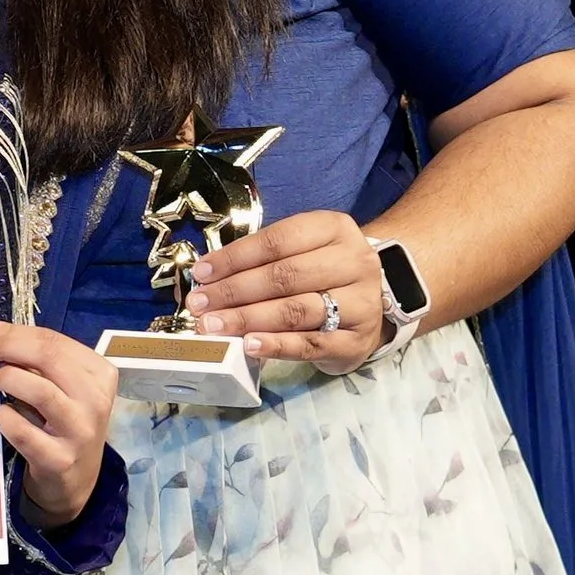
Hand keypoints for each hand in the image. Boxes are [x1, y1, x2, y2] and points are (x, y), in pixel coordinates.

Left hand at [0, 319, 116, 528]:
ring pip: (40, 390)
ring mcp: (80, 432)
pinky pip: (22, 430)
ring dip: (7, 379)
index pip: (54, 341)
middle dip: (6, 346)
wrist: (75, 480)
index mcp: (100, 374)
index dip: (12, 331)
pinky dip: (4, 418)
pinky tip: (2, 416)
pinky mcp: (59, 459)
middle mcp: (96, 400)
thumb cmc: (63, 424)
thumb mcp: (63, 388)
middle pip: (48, 357)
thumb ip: (37, 361)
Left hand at [186, 209, 389, 367]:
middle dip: (235, 291)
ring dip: (249, 319)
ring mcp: (361, 302)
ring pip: (297, 310)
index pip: (278, 241)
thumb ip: (265, 260)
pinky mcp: (357, 340)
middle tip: (200, 305)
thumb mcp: (304, 251)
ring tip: (215, 326)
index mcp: (335, 229)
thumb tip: (210, 278)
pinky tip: (250, 345)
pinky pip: (311, 344)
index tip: (202, 273)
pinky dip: (277, 345)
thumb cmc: (326, 273)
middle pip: (285, 276)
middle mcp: (354, 262)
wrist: (374, 303)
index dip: (235, 257)